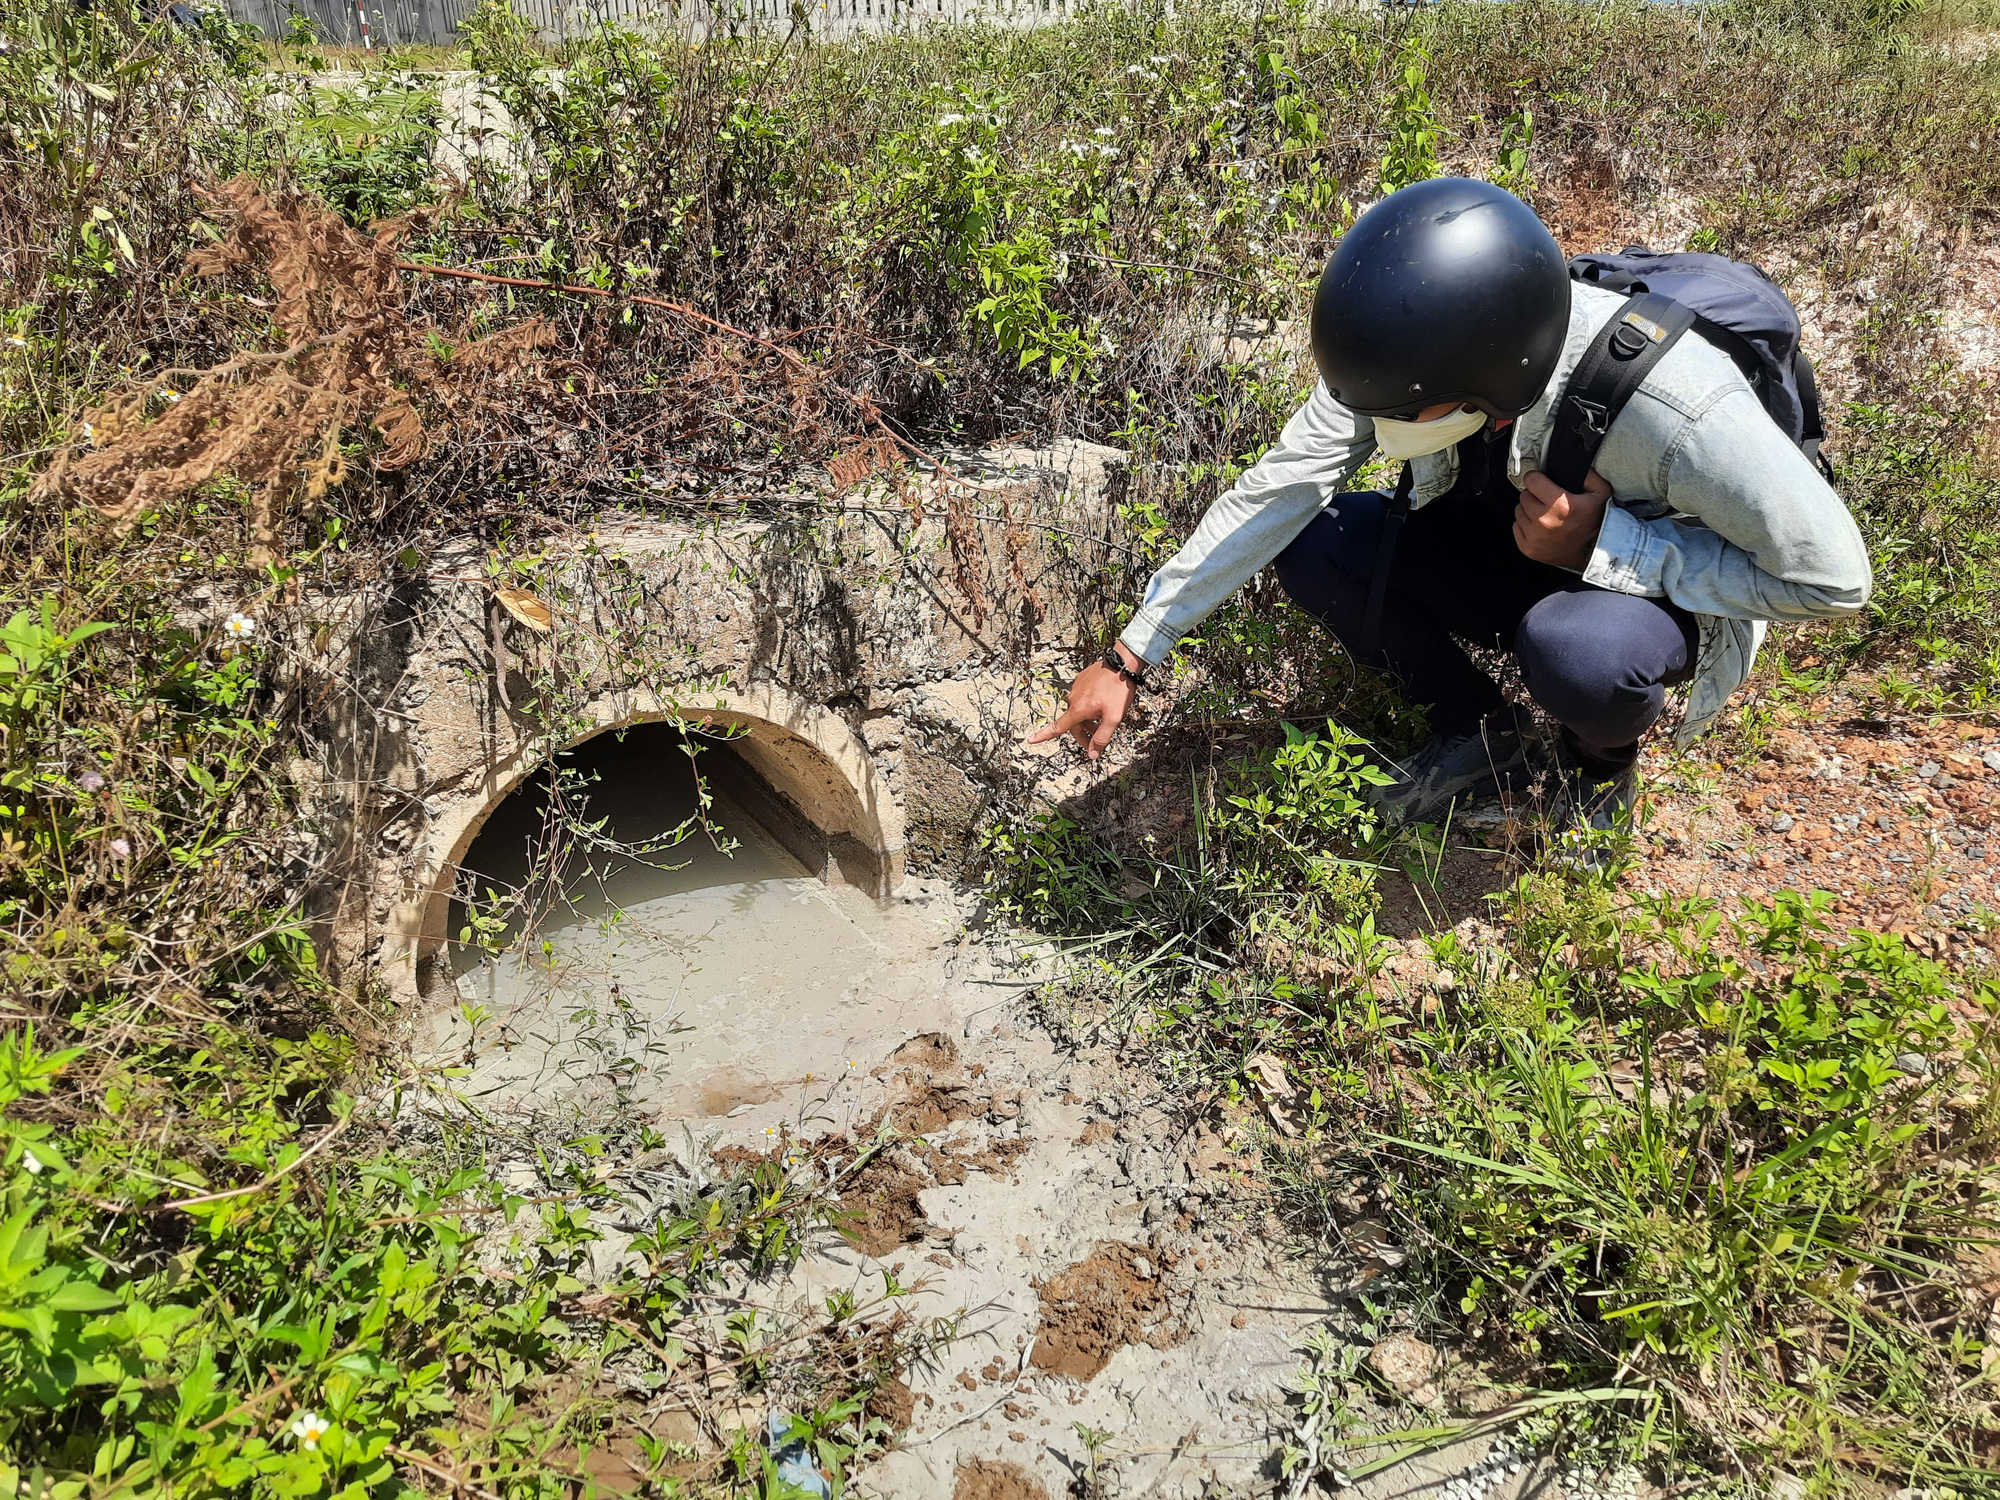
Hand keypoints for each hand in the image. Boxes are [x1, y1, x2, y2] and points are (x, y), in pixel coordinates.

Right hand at [1025, 646, 1140, 759]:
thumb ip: (1102, 738)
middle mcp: (1073, 698)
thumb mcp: (1114, 718)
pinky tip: (1102, 704)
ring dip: (1088, 719)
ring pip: (1079, 710)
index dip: (1044, 735)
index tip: (1031, 739)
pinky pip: (1082, 698)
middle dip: (1084, 733)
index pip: (1058, 727)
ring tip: (1103, 719)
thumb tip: (1093, 753)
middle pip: (1074, 722)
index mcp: (1078, 709)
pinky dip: (1090, 706)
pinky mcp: (1081, 680)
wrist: (1121, 663)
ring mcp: (1077, 688)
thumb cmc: (1118, 689)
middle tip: (1096, 740)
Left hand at [1514, 468, 1611, 568]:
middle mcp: (1543, 520)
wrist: (1593, 550)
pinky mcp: (1527, 548)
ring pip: (1519, 511)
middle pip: (1524, 495)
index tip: (1541, 482)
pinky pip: (1516, 526)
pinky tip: (1540, 526)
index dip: (1537, 478)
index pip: (1531, 480)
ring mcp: (1534, 536)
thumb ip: (1588, 474)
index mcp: (1559, 504)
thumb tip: (1574, 463)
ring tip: (1544, 514)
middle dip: (1534, 495)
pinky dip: (1525, 525)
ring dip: (1529, 510)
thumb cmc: (1595, 521)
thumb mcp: (1600, 493)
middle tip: (1547, 501)